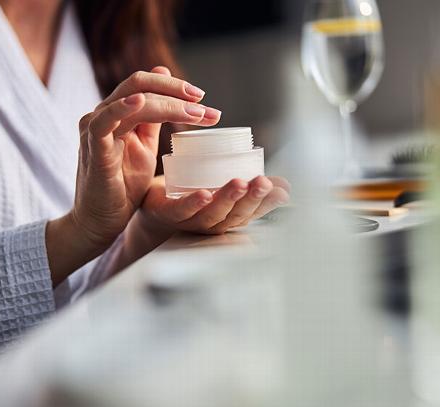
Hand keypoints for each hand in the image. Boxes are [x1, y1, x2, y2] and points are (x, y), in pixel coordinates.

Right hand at [46, 67, 220, 285]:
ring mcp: (95, 129)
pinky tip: (141, 103)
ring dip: (168, 103)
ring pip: (131, 99)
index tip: (203, 99)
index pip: (146, 85)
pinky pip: (103, 122)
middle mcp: (104, 114)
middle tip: (203, 101)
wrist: (102, 220)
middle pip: (139, 83)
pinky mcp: (93, 149)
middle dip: (176, 90)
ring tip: (196, 112)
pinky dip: (121, 108)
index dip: (174, 87)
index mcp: (117, 113)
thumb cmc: (122, 186)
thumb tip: (165, 90)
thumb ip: (153, 120)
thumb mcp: (144, 148)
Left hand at [140, 175, 290, 235]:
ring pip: (212, 214)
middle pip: (235, 215)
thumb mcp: (225, 186)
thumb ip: (252, 184)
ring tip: (240, 183)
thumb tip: (285, 184)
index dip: (269, 202)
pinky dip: (194, 203)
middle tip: (263, 183)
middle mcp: (213, 223)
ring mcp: (190, 220)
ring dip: (227, 199)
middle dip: (251, 199)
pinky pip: (182, 210)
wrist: (154, 202)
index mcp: (229, 216)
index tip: (282, 190)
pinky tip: (204, 193)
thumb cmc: (193, 194)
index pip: (253, 211)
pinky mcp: (167, 213)